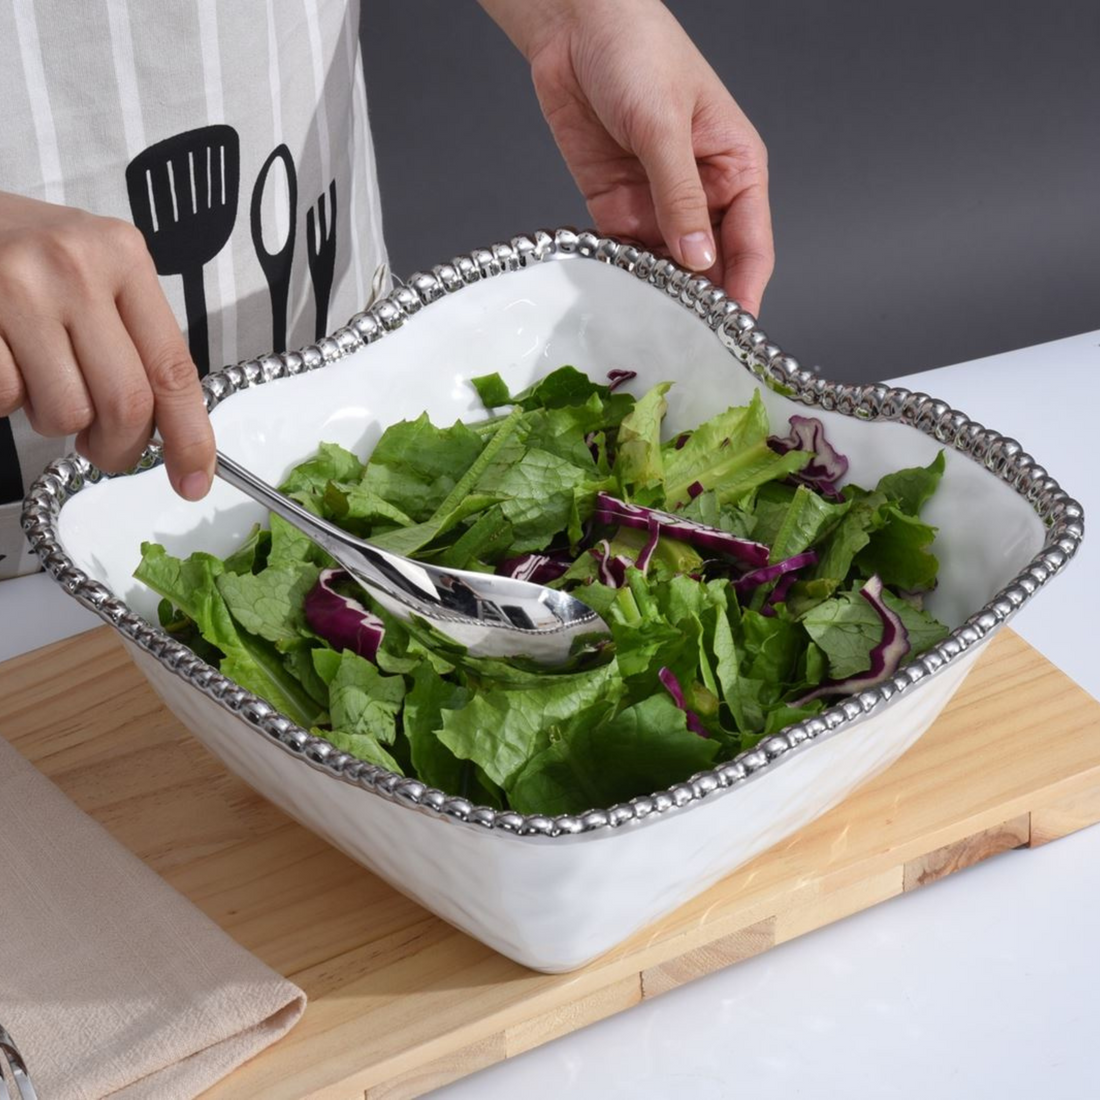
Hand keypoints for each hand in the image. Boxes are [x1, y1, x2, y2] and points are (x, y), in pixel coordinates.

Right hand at [0, 190, 214, 498]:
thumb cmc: (26, 254)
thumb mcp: (94, 271)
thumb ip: (135, 337)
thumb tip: (175, 429)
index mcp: (123, 257)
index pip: (174, 368)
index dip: (190, 437)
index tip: (194, 480)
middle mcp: (76, 267)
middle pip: (127, 402)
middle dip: (120, 447)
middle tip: (105, 449)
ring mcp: (18, 288)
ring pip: (66, 411)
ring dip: (56, 421)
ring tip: (42, 382)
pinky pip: (7, 399)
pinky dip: (8, 401)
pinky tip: (7, 364)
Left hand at [480, 0, 772, 316]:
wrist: (574, 28)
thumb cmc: (637, 50)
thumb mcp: (663, 123)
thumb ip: (679, 194)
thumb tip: (699, 260)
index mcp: (736, 169)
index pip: (751, 245)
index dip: (745, 292)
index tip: (735, 334)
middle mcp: (702, 194)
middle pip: (712, 268)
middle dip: (703, 307)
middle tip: (689, 347)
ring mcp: (659, 205)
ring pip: (669, 270)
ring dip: (662, 300)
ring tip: (653, 335)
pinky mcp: (617, 208)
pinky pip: (627, 257)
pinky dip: (625, 281)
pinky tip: (621, 305)